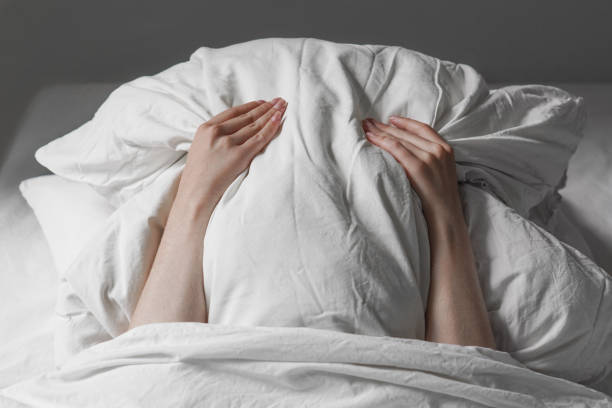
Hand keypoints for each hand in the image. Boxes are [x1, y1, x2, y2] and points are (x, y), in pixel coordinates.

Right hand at [175, 97, 287, 216]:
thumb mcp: (201, 147)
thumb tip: (234, 129)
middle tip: (279, 100)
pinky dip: (271, 127)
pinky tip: (279, 118)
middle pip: (247, 117)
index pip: (234, 112)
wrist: (195, 193)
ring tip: (283, 106)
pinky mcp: (239, 156)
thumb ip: (215, 136)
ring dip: (271, 114)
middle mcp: (217, 133)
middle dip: (266, 107)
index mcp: (206, 128)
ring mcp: (228, 144)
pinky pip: (260, 138)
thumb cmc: (198, 174)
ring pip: (255, 125)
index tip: (263, 102)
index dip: (251, 106)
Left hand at [361, 116, 461, 226]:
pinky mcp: (418, 167)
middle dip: (386, 126)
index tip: (390, 119)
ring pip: (400, 139)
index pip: (422, 128)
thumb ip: (430, 158)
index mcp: (446, 149)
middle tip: (369, 121)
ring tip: (365, 127)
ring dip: (380, 132)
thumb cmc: (440, 199)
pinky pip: (396, 149)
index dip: (405, 123)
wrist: (446, 215)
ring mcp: (429, 158)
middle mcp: (439, 150)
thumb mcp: (441, 172)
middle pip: (407, 133)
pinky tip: (371, 138)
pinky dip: (382, 142)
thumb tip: (407, 151)